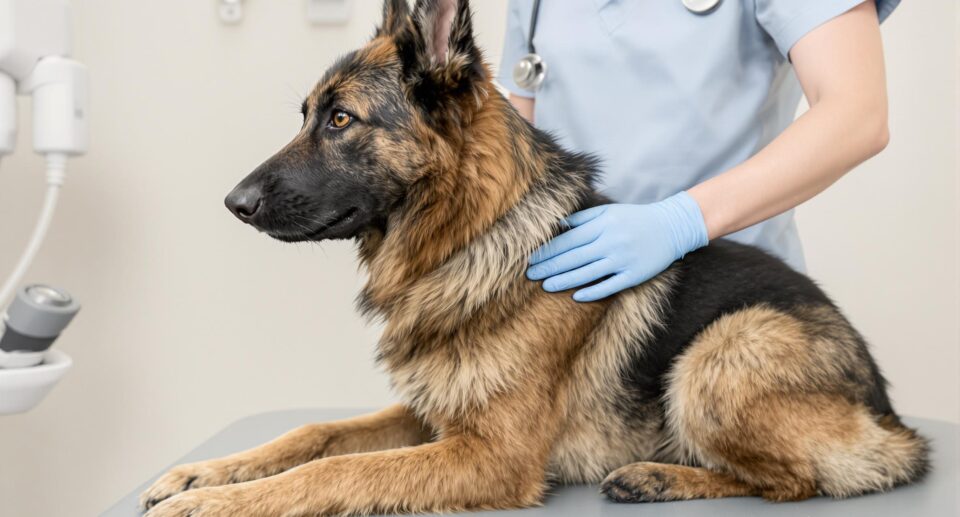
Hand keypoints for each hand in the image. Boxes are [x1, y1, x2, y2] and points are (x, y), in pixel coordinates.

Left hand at [526, 192, 707, 301]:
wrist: (672, 226)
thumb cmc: (634, 218)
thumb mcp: (609, 211)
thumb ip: (583, 218)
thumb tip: (557, 225)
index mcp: (603, 224)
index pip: (568, 240)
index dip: (547, 250)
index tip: (529, 258)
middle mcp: (611, 242)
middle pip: (574, 257)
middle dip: (549, 267)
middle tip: (529, 275)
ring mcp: (623, 260)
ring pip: (587, 273)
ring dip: (564, 280)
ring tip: (545, 285)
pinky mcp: (635, 275)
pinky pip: (610, 286)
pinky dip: (593, 291)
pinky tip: (576, 296)